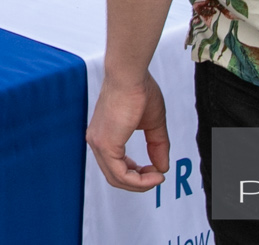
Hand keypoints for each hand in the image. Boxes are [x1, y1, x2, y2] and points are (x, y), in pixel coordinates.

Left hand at [86, 73, 169, 191]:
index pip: (116, 166)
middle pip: (115, 177)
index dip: (138, 175)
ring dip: (142, 183)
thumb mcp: (153, 124)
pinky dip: (140, 181)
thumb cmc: (138, 90)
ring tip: (158, 176)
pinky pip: (121, 174)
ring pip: (117, 179)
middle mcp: (97, 141)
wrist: (130, 75)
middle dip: (140, 182)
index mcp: (104, 135)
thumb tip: (162, 167)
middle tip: (157, 176)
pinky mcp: (105, 144)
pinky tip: (154, 174)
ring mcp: (98, 143)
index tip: (155, 170)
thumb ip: (157, 146)